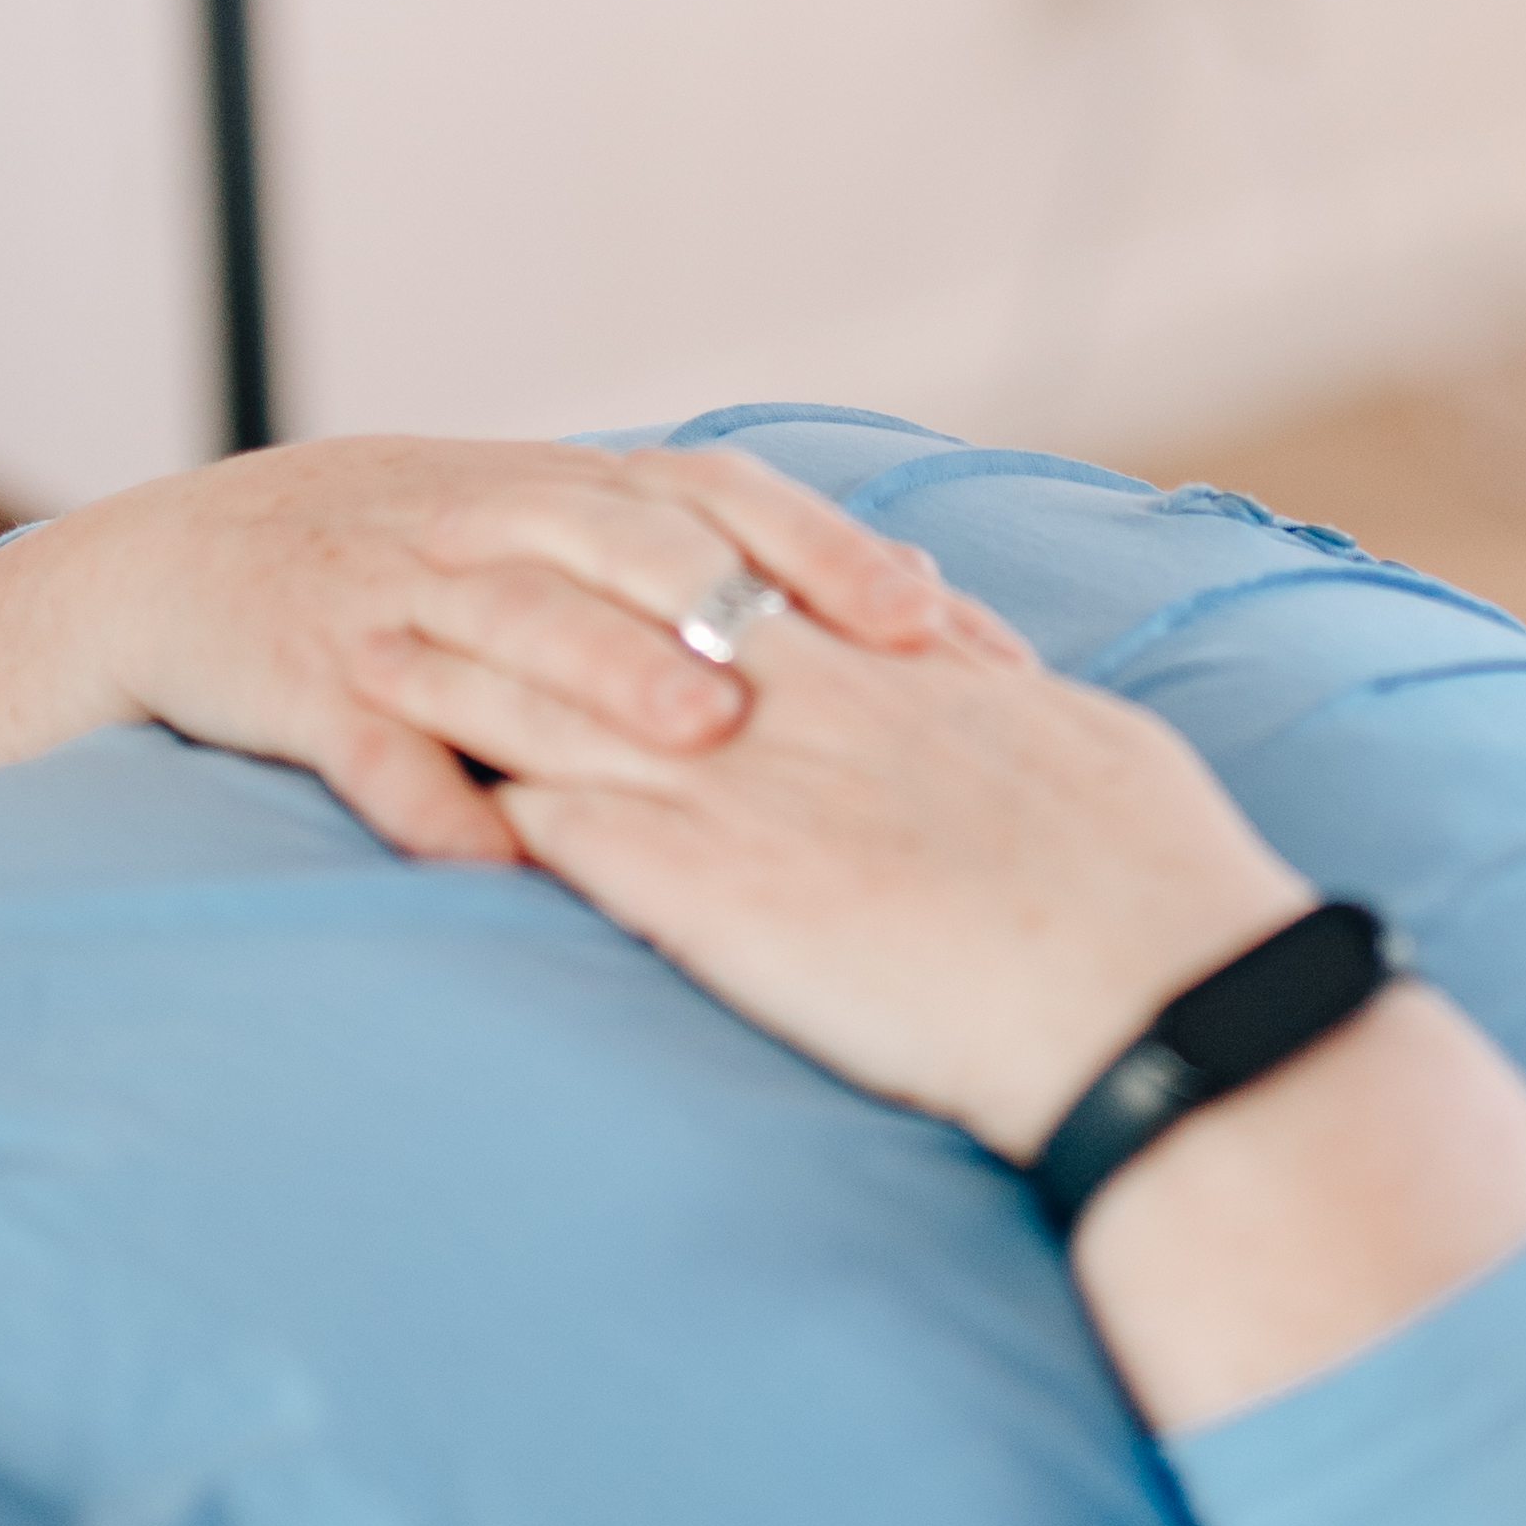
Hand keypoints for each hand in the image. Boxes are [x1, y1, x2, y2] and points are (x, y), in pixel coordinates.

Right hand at [0, 439, 1002, 864]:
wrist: (177, 563)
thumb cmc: (412, 560)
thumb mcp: (544, 524)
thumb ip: (695, 554)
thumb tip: (904, 610)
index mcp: (566, 488)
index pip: (723, 495)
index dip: (832, 549)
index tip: (943, 620)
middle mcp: (489, 527)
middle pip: (632, 546)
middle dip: (745, 602)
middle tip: (861, 662)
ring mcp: (391, 601)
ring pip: (513, 630)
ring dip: (609, 680)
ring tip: (702, 734)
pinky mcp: (298, 681)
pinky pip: (369, 742)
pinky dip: (426, 796)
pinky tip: (493, 858)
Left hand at [361, 596, 1311, 1161]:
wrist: (1142, 995)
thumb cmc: (1145, 884)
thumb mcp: (1077, 746)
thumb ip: (998, 696)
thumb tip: (983, 670)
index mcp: (889, 664)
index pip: (730, 575)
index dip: (638, 550)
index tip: (573, 530)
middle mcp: (801, 703)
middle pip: (619, 615)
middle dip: (517, 588)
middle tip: (430, 565)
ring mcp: (747, 794)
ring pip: (564, 710)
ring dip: (465, 688)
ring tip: (380, 670)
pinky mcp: (711, 895)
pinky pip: (565, 837)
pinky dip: (486, 818)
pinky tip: (425, 818)